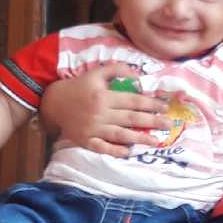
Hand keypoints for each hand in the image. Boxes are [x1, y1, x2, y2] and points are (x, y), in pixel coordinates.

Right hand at [39, 63, 170, 157]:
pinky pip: (102, 148)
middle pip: (131, 119)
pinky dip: (115, 151)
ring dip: (139, 138)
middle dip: (152, 122)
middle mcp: (100, 113)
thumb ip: (117, 70)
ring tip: (156, 141)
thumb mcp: (96, 73)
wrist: (53, 103)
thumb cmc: (79, 87)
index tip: (165, 108)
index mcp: (104, 96)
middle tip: (168, 125)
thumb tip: (138, 76)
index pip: (133, 101)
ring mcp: (93, 128)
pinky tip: (128, 152)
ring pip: (120, 135)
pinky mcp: (86, 140)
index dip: (150, 104)